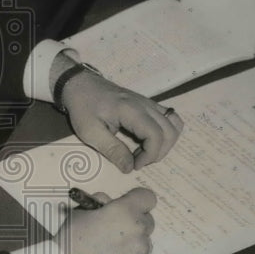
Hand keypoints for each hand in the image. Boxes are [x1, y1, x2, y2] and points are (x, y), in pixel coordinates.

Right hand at [55, 187, 155, 253]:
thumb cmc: (70, 239)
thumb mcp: (81, 210)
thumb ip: (100, 203)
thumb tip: (109, 204)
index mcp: (125, 212)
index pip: (147, 197)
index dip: (136, 198)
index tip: (127, 203)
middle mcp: (138, 232)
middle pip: (147, 220)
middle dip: (133, 220)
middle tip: (114, 226)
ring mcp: (140, 253)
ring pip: (143, 240)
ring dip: (132, 239)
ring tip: (110, 246)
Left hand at [61, 69, 182, 173]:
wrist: (80, 85)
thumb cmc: (82, 107)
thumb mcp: (90, 132)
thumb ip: (112, 150)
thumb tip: (129, 168)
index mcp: (131, 110)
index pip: (156, 134)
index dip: (150, 154)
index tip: (135, 165)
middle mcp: (145, 104)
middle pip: (170, 130)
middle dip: (159, 152)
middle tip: (139, 161)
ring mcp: (148, 102)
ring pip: (174, 123)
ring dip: (165, 142)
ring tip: (146, 152)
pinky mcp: (147, 104)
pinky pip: (168, 118)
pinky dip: (165, 133)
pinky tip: (148, 141)